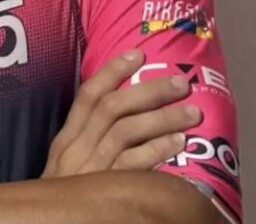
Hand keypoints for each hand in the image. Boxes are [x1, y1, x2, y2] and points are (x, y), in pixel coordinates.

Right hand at [41, 50, 201, 177]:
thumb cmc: (63, 200)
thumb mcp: (67, 167)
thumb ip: (87, 143)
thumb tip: (122, 116)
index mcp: (65, 140)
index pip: (87, 95)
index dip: (112, 71)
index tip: (137, 54)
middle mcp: (76, 150)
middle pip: (113, 108)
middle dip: (148, 91)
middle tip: (179, 82)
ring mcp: (91, 171)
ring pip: (127, 132)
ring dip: (162, 118)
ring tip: (191, 112)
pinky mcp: (105, 192)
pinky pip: (135, 166)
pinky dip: (158, 151)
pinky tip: (179, 144)